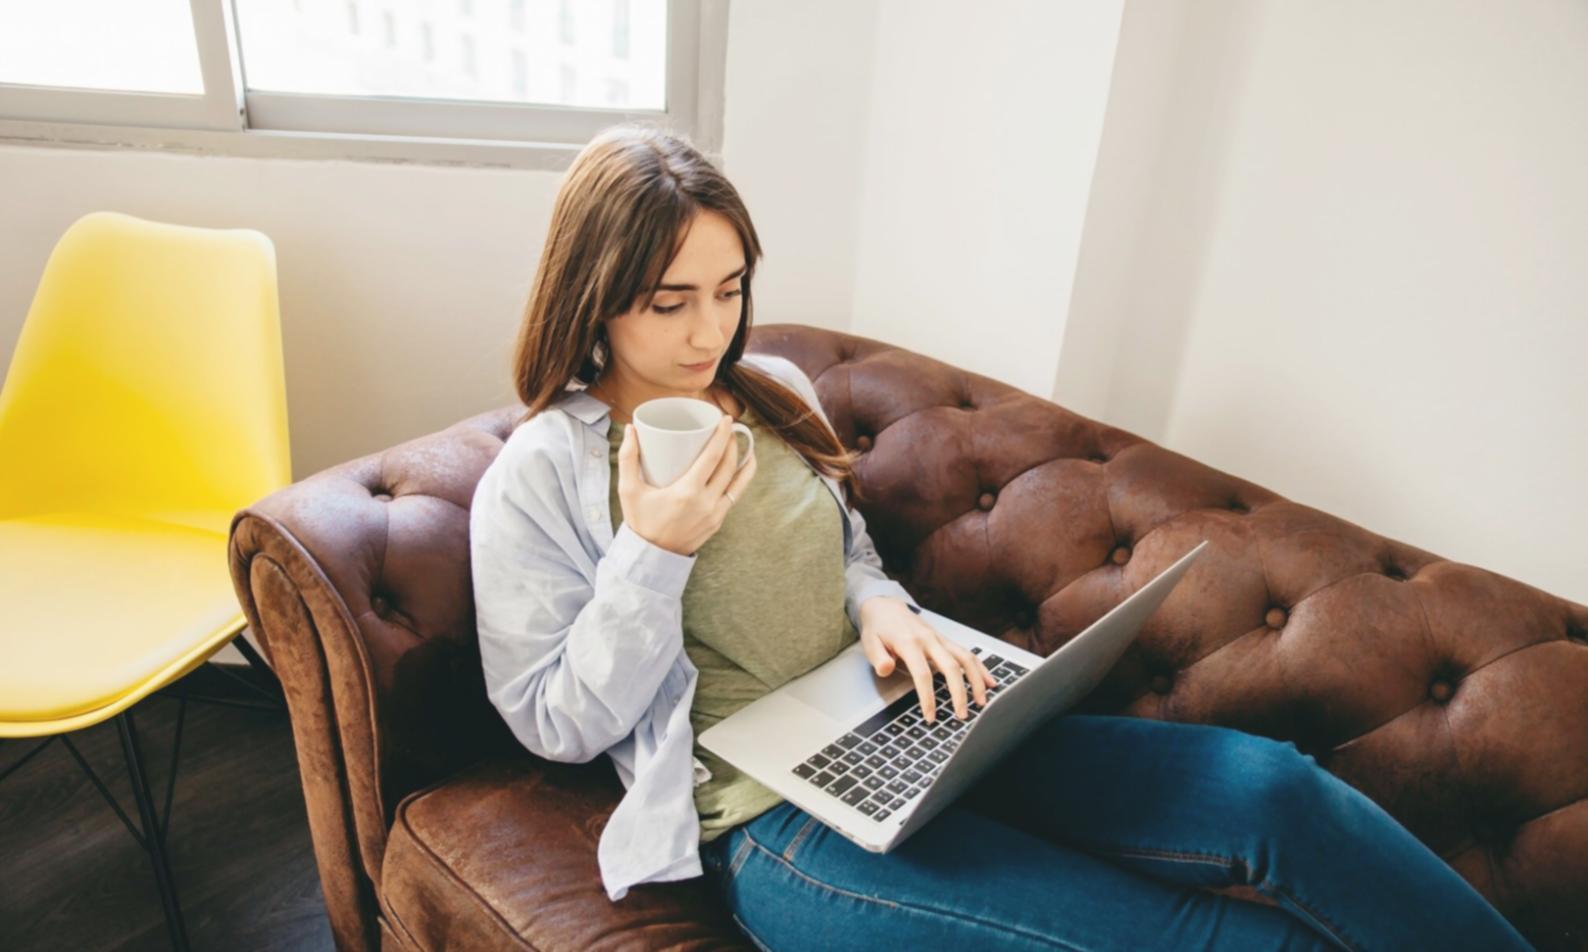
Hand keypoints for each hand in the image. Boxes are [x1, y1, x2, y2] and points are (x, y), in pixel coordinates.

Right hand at [617, 413, 757, 556]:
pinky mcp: (718, 522)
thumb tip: (631, 428)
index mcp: (687, 492)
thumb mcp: (628, 490)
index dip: (722, 435)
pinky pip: (735, 496)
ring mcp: (715, 514)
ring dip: (742, 460)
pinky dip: (741, 479)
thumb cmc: (639, 522)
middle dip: (732, 443)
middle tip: (727, 428)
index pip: (713, 457)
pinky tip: (741, 468)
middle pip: (728, 466)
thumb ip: (628, 458)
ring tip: (740, 444)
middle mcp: (706, 503)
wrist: (651, 557)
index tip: (725, 419)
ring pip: (738, 482)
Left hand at [857, 596, 997, 722]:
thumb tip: (886, 669)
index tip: (930, 716)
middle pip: (951, 667)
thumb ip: (878, 657)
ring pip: (965, 658)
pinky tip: (990, 681)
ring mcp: (940, 639)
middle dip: (959, 693)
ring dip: (976, 680)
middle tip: (962, 715)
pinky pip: (967, 653)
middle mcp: (929, 640)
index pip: (923, 674)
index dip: (928, 697)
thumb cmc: (877, 628)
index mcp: (909, 642)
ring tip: (982, 702)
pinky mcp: (946, 641)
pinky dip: (981, 668)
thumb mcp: (869, 642)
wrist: (885, 606)